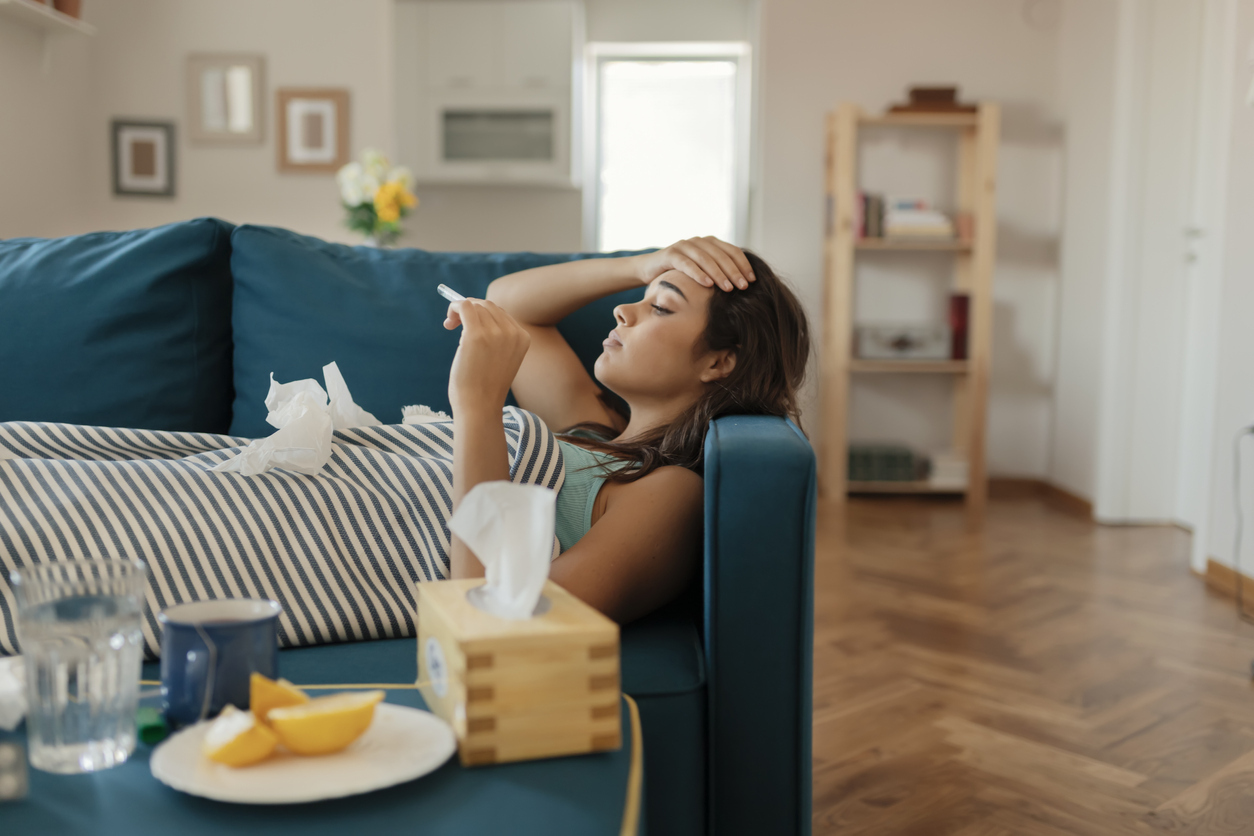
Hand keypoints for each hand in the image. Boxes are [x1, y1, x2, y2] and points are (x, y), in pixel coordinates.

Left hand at [444, 298, 530, 413]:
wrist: (479, 407)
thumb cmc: (485, 387)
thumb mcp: (501, 359)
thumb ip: (497, 338)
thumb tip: (473, 312)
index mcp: (523, 338)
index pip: (500, 313)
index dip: (482, 313)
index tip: (467, 324)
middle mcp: (512, 333)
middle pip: (487, 306)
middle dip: (470, 309)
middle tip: (455, 324)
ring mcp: (495, 333)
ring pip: (475, 305)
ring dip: (459, 311)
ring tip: (450, 326)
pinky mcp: (475, 335)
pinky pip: (464, 306)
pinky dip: (454, 308)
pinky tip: (448, 322)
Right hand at [633, 236, 754, 291]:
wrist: (650, 269)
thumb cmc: (680, 273)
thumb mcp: (702, 270)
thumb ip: (718, 271)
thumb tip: (742, 285)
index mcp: (710, 242)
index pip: (732, 251)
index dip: (744, 265)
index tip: (752, 280)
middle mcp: (699, 241)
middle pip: (721, 255)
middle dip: (734, 272)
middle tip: (743, 287)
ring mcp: (684, 245)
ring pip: (706, 259)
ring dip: (719, 274)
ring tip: (728, 289)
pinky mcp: (670, 253)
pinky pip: (687, 264)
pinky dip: (698, 274)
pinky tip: (707, 284)